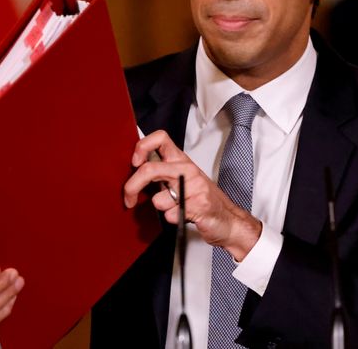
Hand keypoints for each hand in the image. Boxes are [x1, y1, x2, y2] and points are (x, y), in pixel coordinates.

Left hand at [123, 130, 261, 260]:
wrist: (229, 220)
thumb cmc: (202, 199)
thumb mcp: (181, 179)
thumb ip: (162, 173)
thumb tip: (134, 170)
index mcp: (181, 160)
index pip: (160, 138)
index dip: (142, 147)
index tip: (134, 162)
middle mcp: (186, 169)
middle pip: (150, 169)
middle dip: (132, 187)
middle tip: (128, 198)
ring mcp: (194, 187)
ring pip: (158, 199)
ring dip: (162, 208)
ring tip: (177, 207)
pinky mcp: (199, 206)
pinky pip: (170, 215)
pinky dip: (173, 219)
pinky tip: (185, 216)